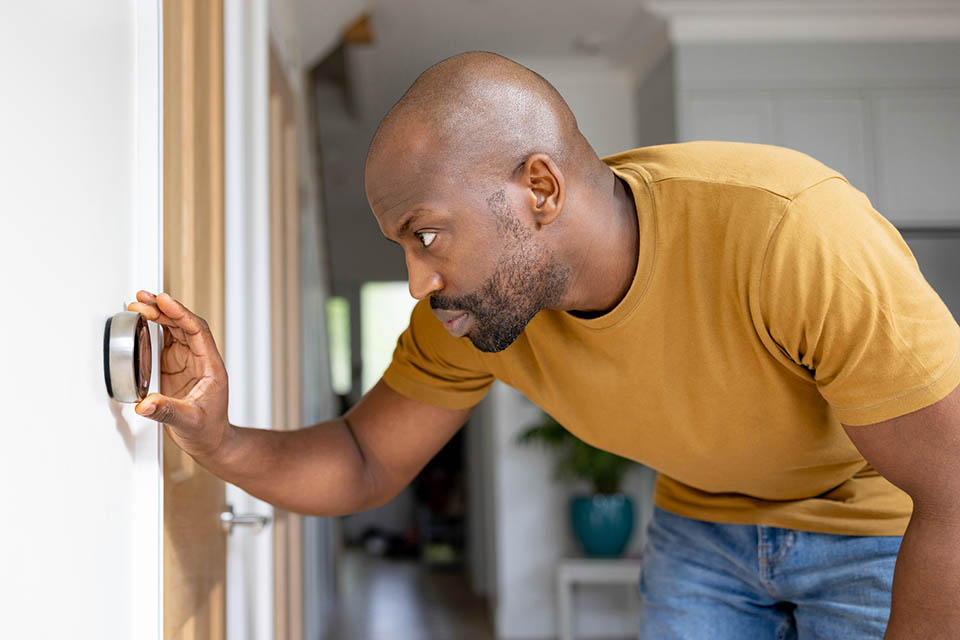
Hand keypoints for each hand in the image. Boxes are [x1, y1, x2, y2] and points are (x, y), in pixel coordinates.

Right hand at [127, 291, 230, 458]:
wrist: (210, 441)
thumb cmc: (208, 431)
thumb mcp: (189, 422)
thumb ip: (167, 411)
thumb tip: (145, 404)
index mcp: (211, 366)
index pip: (198, 331)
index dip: (181, 313)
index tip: (164, 301)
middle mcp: (200, 360)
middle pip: (184, 325)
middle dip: (164, 309)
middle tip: (143, 299)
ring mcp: (187, 362)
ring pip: (175, 330)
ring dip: (158, 315)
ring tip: (139, 303)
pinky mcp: (175, 368)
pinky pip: (165, 342)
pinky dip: (153, 330)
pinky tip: (141, 321)